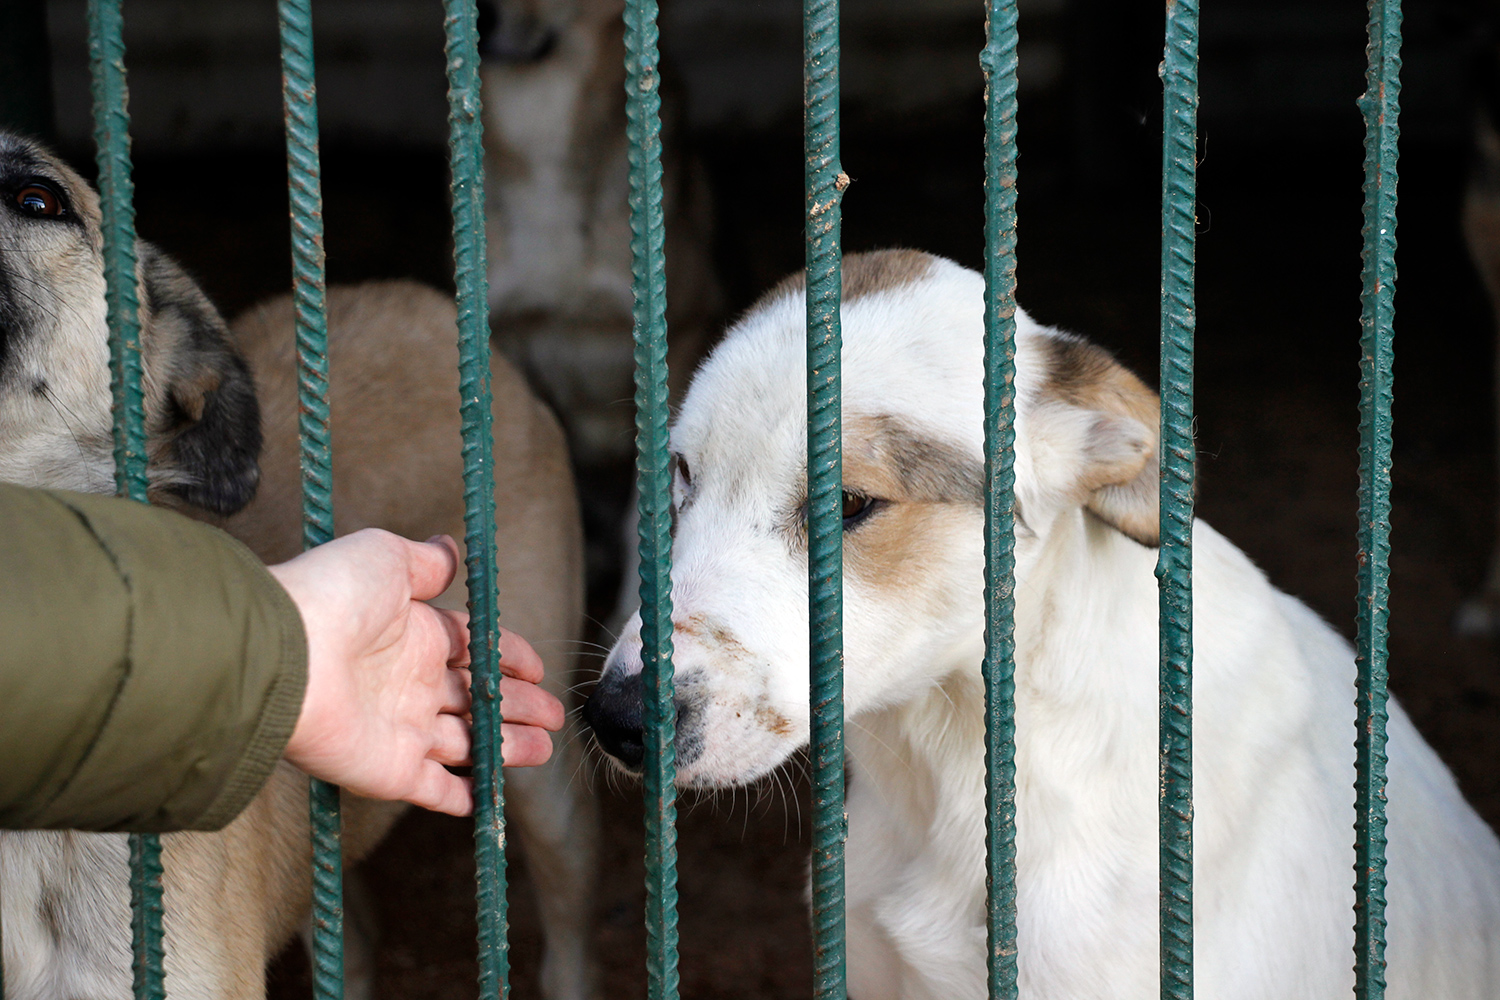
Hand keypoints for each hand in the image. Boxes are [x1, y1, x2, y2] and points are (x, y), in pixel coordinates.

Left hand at [268, 529, 564, 815]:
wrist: (284, 656)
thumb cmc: (332, 598)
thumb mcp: (386, 558)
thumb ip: (426, 563)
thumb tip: (450, 549)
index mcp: (415, 637)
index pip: (473, 650)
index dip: (509, 657)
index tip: (537, 668)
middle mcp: (409, 685)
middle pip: (477, 699)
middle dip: (519, 706)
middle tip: (555, 716)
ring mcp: (400, 732)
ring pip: (468, 744)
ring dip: (507, 748)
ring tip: (545, 749)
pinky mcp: (390, 772)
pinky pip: (434, 789)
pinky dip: (461, 797)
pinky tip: (484, 801)